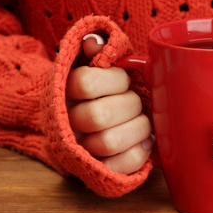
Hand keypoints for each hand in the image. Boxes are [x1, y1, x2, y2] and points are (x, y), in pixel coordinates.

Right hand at [66, 34, 153, 173]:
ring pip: (110, 142)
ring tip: (143, 122)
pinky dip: (139, 153)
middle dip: (130, 105)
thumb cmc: (101, 91)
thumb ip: (97, 51)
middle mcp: (69, 122)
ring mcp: (82, 149)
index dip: (115, 80)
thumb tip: (94, 42)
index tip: (124, 81)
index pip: (86, 83)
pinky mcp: (99, 170)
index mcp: (66, 91)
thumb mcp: (95, 66)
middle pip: (100, 115)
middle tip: (137, 103)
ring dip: (137, 129)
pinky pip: (120, 167)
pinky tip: (146, 142)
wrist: (84, 125)